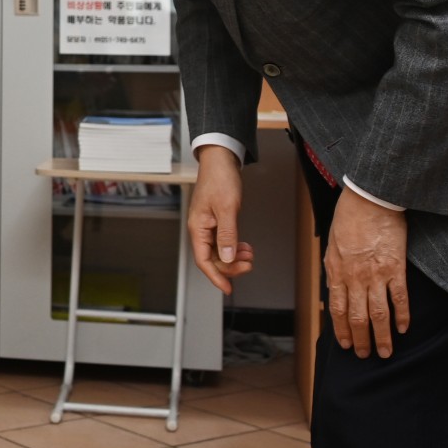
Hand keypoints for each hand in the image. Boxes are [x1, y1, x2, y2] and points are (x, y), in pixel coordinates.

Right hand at [188, 145, 255, 294]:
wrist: (221, 159)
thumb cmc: (220, 178)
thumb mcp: (227, 208)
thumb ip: (227, 235)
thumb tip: (228, 258)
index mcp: (198, 228)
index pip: (204, 261)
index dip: (216, 276)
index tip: (227, 288)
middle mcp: (201, 229)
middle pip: (213, 258)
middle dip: (230, 266)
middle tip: (248, 265)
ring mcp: (208, 225)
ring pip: (219, 251)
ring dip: (234, 257)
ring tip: (249, 255)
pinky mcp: (216, 220)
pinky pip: (223, 241)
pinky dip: (234, 246)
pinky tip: (244, 246)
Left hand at [324, 189, 409, 358]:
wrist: (369, 200)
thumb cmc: (350, 218)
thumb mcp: (333, 244)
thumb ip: (335, 268)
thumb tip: (334, 287)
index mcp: (337, 271)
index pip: (338, 309)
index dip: (341, 329)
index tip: (345, 343)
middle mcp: (355, 278)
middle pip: (357, 317)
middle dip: (361, 340)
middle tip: (365, 355)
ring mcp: (376, 275)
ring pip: (378, 314)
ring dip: (381, 336)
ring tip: (386, 352)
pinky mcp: (396, 269)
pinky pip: (399, 298)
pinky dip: (402, 316)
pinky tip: (404, 328)